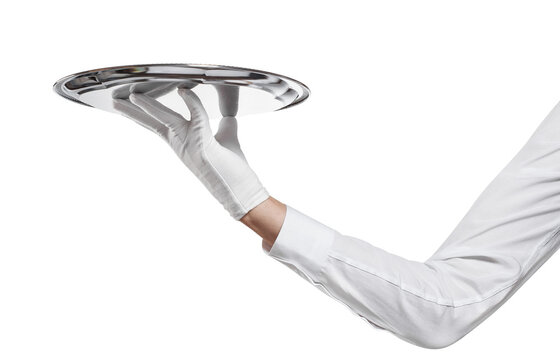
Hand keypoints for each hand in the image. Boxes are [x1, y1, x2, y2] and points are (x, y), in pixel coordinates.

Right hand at [112, 84, 269, 219]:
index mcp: (184, 144)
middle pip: (154, 124)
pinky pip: (196, 116)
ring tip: (134, 95)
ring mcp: (190, 146)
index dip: (146, 115)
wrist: (242, 193)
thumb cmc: (235, 172)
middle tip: (116, 102)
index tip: (134, 103)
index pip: (159, 126)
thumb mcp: (227, 143)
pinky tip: (184, 91)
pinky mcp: (203, 145)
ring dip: (150, 106)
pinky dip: (192, 103)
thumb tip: (228, 117)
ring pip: (166, 119)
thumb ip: (225, 127)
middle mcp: (182, 146)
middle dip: (134, 112)